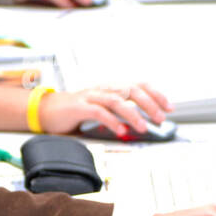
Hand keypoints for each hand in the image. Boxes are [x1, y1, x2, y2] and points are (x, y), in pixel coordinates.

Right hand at [40, 82, 169, 135]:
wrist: (46, 111)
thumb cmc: (76, 111)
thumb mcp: (102, 109)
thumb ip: (119, 112)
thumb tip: (142, 123)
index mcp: (111, 88)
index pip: (138, 85)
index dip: (156, 94)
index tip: (169, 107)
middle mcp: (103, 88)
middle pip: (131, 90)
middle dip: (150, 104)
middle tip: (160, 119)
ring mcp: (91, 96)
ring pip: (117, 100)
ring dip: (133, 114)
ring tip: (143, 127)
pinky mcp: (79, 107)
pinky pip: (98, 112)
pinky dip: (111, 121)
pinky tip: (120, 130)